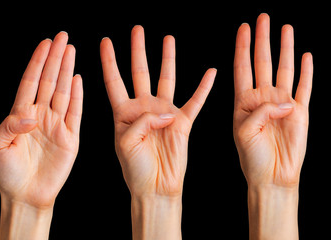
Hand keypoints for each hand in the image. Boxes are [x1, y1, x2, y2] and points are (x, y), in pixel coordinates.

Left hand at [0, 31, 82, 209]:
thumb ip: (9, 125)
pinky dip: (77, 96)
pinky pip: (75, 113)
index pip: (31, 82)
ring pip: (63, 92)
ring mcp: (56, 125)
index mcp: (21, 115)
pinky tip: (78, 79)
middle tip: (63, 38)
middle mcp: (40, 115)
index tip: (45, 43)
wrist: (25, 195)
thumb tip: (30, 114)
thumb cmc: (7, 173)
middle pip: (49, 81)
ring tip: (71, 51)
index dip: (38, 62)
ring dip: (67, 71)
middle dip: (55, 58)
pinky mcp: (70, 137)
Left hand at [100, 25, 215, 198]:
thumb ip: (142, 122)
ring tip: (167, 39)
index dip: (109, 61)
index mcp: (123, 113)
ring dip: (167, 59)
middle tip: (137, 30)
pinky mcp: (183, 122)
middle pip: (140, 72)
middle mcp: (143, 108)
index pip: (114, 81)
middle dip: (137, 50)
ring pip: (167, 79)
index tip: (106, 41)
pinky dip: (204, 88)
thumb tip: (165, 111)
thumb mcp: (126, 144)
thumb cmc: (135, 169)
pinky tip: (211, 73)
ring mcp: (164, 113)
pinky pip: (196, 101)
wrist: (155, 187)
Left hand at [233, 14, 312, 187]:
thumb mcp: (244, 133)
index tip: (242, 29)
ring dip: (284, 48)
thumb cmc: (253, 157)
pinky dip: (306, 72)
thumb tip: (284, 102)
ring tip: (285, 28)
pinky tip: (305, 56)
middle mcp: (262, 98)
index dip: (242, 48)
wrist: (272, 175)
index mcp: (244, 101)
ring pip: (284, 68)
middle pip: (262, 62)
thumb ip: (259, 113)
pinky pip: (304, 86)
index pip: (242, 67)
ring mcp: (282, 103)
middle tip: (263, 18)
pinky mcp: (301, 111)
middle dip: (262, 40)